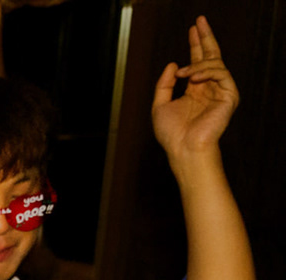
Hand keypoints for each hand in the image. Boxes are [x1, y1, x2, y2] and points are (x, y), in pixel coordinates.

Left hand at [152, 17, 237, 161]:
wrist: (183, 148)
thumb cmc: (172, 133)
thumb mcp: (160, 104)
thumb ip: (165, 84)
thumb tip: (174, 63)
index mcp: (196, 89)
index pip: (199, 61)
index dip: (196, 44)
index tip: (193, 28)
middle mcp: (210, 88)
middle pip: (211, 56)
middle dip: (205, 38)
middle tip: (200, 21)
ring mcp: (221, 91)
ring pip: (214, 64)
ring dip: (197, 64)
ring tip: (184, 73)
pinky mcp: (229, 96)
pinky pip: (221, 74)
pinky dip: (206, 72)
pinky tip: (193, 77)